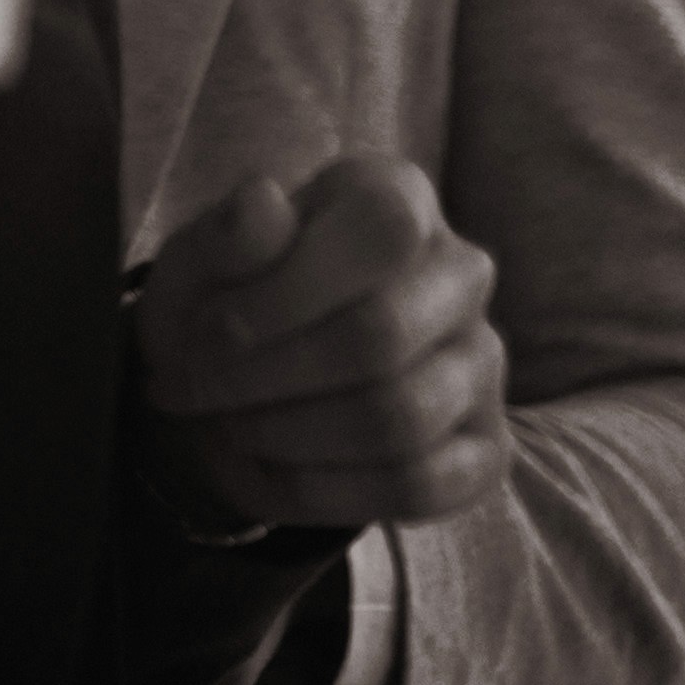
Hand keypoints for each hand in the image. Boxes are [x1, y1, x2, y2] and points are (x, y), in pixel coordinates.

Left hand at [133, 154, 513, 537]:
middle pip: (381, 336)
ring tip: (231, 424)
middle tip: (200, 390)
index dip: (286, 293)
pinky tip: (274, 466)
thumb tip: (262, 201)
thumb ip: (228, 236)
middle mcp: (462, 272)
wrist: (236, 390)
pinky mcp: (485, 449)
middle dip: (268, 376)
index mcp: (397, 196)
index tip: (207, 332)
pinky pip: (416, 484)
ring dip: (289, 433)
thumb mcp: (199, 262)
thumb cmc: (222, 303)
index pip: (380, 234)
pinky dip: (324, 487)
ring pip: (398, 418)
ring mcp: (483, 363)